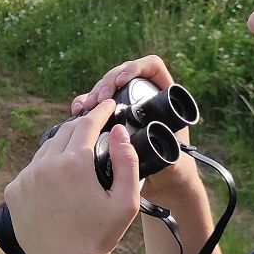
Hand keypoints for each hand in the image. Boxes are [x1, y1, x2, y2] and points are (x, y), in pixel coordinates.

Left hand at [4, 99, 141, 253]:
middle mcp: (46, 165)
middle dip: (82, 125)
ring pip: (46, 149)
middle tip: (95, 127)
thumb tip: (118, 131)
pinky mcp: (13, 191)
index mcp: (75, 163)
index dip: (101, 111)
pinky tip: (57, 180)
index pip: (87, 123)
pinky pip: (31, 170)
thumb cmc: (99, 236)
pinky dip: (45, 169)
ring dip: (62, 147)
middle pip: (65, 131)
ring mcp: (26, 177)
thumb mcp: (126, 201)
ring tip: (76, 155)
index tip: (108, 104)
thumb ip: (127, 160)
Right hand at [69, 55, 197, 197]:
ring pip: (107, 88)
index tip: (122, 81)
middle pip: (122, 75)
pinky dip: (86, 104)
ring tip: (86, 106)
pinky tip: (78, 111)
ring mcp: (126, 106)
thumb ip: (169, 153)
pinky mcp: (111, 119)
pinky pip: (96, 105)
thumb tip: (159, 140)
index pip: (150, 67)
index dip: (135, 68)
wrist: (161, 185)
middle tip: (99, 99)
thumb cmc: (174, 171)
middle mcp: (144, 97)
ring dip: (94, 93)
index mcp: (164, 98)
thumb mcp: (174, 162)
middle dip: (108, 82)